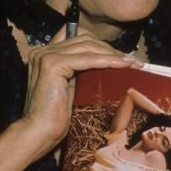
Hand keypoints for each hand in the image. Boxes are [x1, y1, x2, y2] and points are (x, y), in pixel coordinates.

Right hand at [21, 28, 141, 160]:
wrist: (38, 133)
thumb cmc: (54, 118)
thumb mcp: (69, 88)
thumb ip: (78, 72)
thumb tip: (105, 63)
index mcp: (44, 54)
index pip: (76, 38)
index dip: (100, 44)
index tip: (121, 56)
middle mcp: (42, 51)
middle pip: (83, 39)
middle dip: (109, 48)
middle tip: (132, 60)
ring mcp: (46, 56)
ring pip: (87, 46)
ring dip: (112, 54)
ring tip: (131, 63)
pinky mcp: (53, 64)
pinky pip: (87, 59)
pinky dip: (107, 60)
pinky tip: (122, 65)